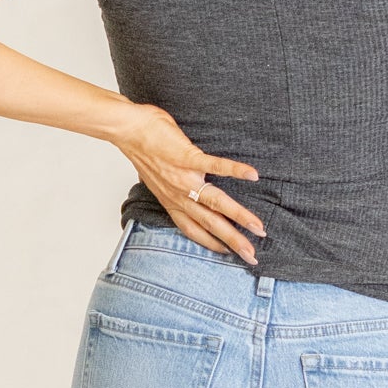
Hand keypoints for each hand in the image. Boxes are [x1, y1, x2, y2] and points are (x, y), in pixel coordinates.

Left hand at [109, 102, 266, 263]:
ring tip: (258, 228)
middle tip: (252, 257)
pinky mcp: (188, 157)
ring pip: (216, 203)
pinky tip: (253, 175)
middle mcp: (179, 195)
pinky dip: (235, 170)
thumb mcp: (156, 179)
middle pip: (211, 224)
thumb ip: (172, 187)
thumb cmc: (142, 149)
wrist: (129, 130)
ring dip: (240, 217)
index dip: (212, 244)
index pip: (194, 230)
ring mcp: (184, 177)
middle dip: (233, 242)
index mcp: (171, 202)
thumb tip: (184, 186)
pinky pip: (215, 166)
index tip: (229, 254)